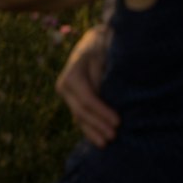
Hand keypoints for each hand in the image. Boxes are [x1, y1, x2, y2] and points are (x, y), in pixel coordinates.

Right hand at [55, 26, 118, 147]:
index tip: (118, 121)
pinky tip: (99, 139)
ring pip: (79, 117)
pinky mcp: (71, 100)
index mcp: (72, 74)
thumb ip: (104, 76)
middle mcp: (64, 86)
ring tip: (107, 142)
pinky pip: (80, 116)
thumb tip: (112, 96)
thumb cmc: (103, 46)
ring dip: (93, 131)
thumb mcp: (104, 54)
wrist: (94, 40)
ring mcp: (66, 94)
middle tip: (114, 136)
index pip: (87, 99)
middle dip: (98, 125)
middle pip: (81, 111)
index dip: (102, 112)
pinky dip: (89, 128)